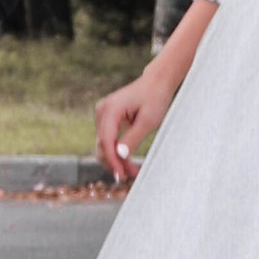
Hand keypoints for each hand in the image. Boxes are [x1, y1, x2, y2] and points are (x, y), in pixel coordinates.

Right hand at [94, 62, 176, 186]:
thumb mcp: (148, 120)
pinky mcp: (107, 118)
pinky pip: (108, 139)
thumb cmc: (154, 97)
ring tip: (133, 170)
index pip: (106, 141)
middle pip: (102, 145)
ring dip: (116, 159)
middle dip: (115, 162)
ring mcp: (103, 114)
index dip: (113, 161)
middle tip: (133, 175)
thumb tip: (120, 156)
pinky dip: (117, 151)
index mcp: (110, 109)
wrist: (156, 82)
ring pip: (104, 145)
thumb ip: (132, 138)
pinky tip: (128, 160)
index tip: (122, 175)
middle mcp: (102, 111)